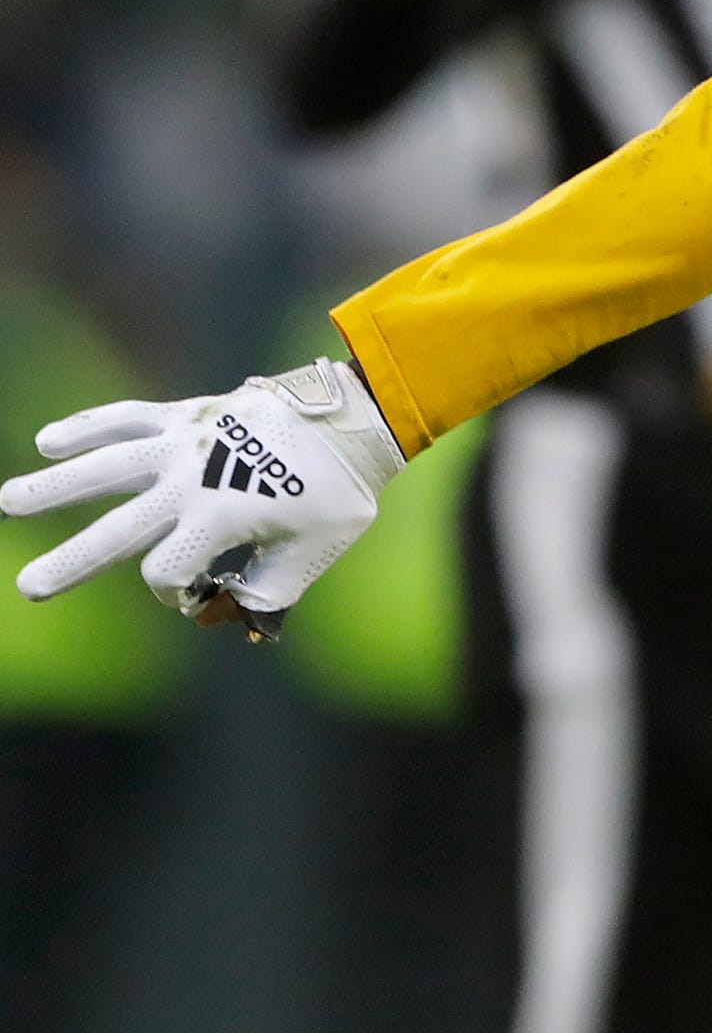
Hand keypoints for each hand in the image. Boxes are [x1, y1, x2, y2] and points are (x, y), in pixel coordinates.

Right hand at [1, 361, 404, 641]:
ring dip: (56, 484)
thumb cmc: (338, 491)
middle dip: (72, 562)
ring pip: (106, 465)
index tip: (197, 588)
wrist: (357, 420)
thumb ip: (270, 592)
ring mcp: (185, 443)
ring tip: (9, 501)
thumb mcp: (315, 553)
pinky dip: (90, 425)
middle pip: (116, 530)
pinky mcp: (188, 413)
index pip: (165, 572)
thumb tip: (236, 618)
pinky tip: (48, 440)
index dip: (174, 591)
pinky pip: (129, 416)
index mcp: (220, 518)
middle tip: (29, 588)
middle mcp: (192, 482)